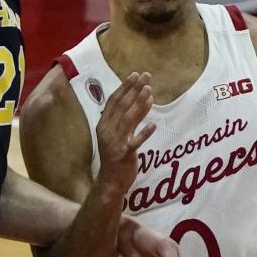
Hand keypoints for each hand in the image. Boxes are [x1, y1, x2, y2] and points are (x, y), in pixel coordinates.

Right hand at [95, 72, 155, 193]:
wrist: (110, 181)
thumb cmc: (115, 156)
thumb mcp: (117, 135)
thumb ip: (128, 118)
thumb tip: (142, 99)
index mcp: (103, 125)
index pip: (114, 101)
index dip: (124, 87)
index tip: (135, 75)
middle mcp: (107, 132)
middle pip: (122, 106)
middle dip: (134, 90)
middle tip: (146, 76)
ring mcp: (115, 143)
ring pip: (128, 120)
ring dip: (139, 104)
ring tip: (150, 91)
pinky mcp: (125, 155)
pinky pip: (135, 142)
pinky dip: (144, 133)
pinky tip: (153, 125)